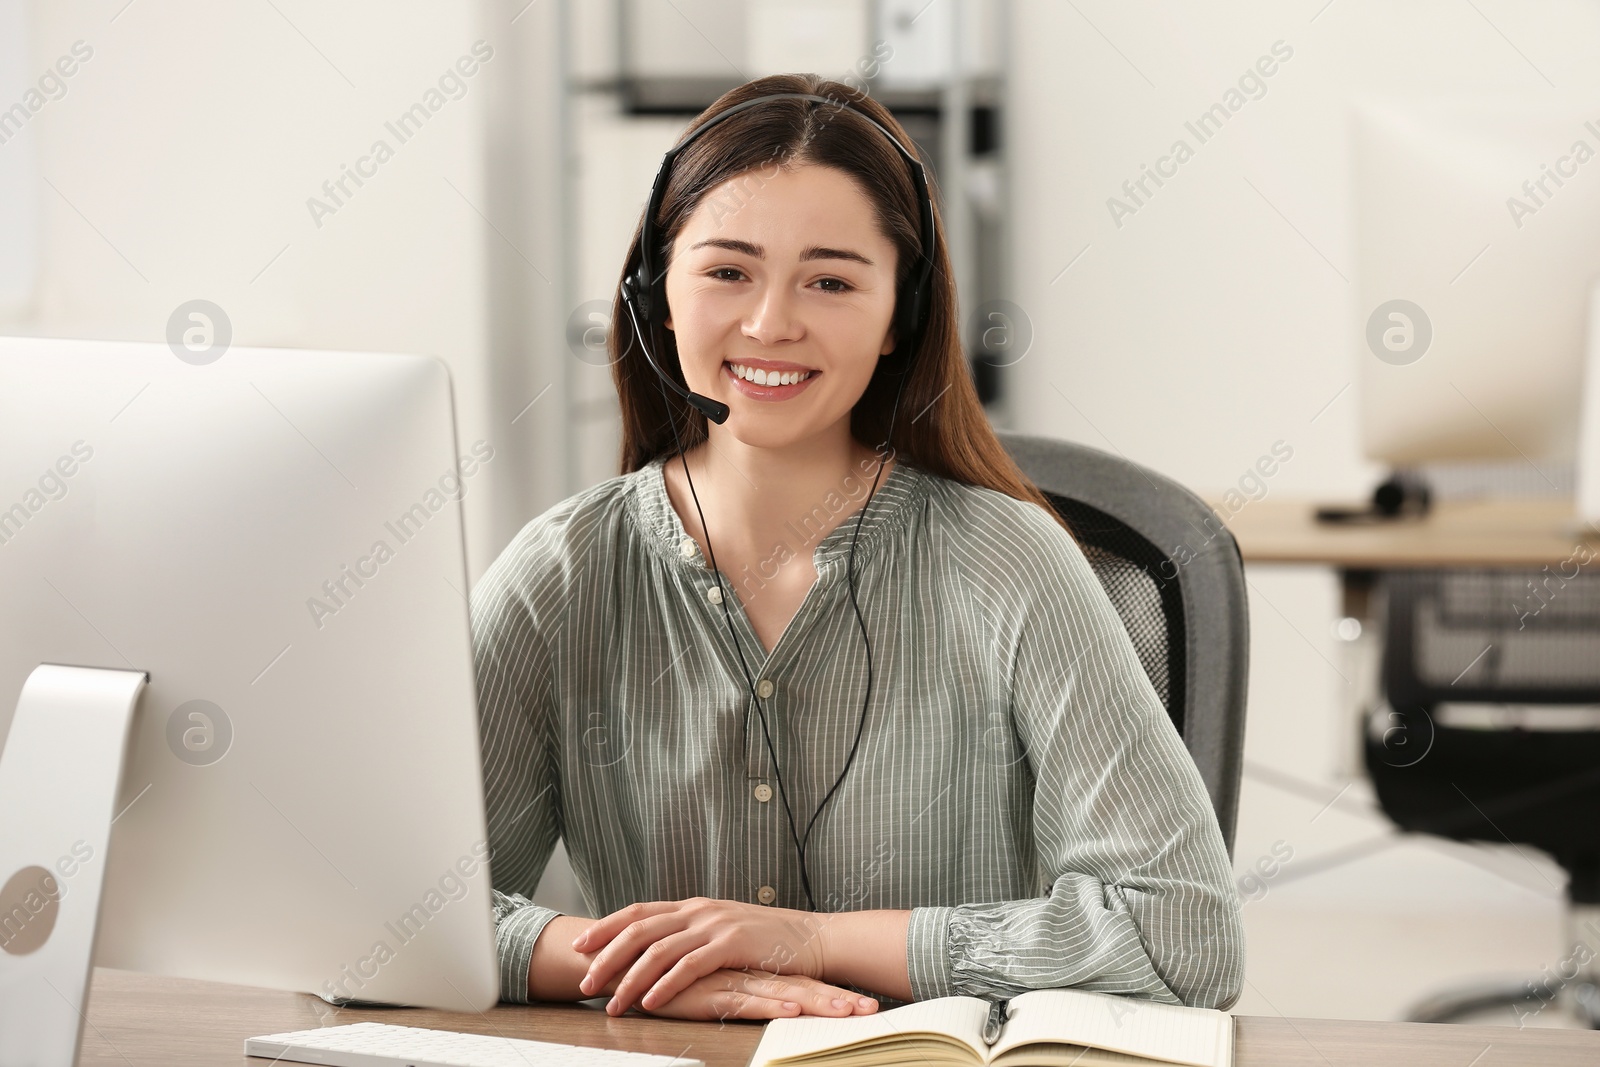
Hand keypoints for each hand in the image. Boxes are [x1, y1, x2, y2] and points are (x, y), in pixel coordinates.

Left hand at [572, 897, 853, 1015]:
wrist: (814, 938)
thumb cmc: (770, 941)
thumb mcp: (724, 930)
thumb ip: (694, 935)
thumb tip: (661, 949)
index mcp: (693, 906)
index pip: (639, 911)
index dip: (606, 926)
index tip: (579, 945)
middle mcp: (699, 910)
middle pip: (639, 927)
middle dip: (606, 954)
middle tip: (584, 980)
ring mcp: (715, 924)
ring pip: (658, 948)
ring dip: (629, 977)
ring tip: (610, 1002)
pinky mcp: (732, 944)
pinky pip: (689, 965)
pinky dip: (665, 984)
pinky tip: (649, 1001)